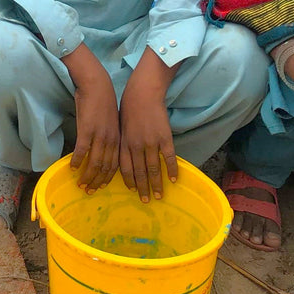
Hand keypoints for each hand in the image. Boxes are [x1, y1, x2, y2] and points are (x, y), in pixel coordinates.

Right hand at [63, 45, 119, 192]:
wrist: (97, 85)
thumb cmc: (103, 102)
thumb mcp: (111, 123)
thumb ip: (108, 138)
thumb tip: (102, 152)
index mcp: (118, 139)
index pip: (116, 165)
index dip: (108, 179)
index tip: (101, 187)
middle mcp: (111, 140)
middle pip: (105, 168)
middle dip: (98, 182)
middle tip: (89, 191)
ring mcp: (99, 135)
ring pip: (94, 163)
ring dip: (87, 176)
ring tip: (81, 184)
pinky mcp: (87, 129)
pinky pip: (82, 151)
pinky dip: (77, 162)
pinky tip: (72, 168)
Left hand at [119, 48, 178, 202]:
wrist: (142, 92)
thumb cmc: (129, 108)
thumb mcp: (119, 126)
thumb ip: (122, 143)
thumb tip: (122, 158)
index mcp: (123, 143)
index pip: (125, 168)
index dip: (129, 181)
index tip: (132, 191)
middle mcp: (136, 146)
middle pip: (139, 173)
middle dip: (143, 189)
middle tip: (146, 201)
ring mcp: (151, 142)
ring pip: (154, 169)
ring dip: (157, 185)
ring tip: (160, 196)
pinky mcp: (164, 137)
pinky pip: (169, 158)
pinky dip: (171, 170)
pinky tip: (174, 179)